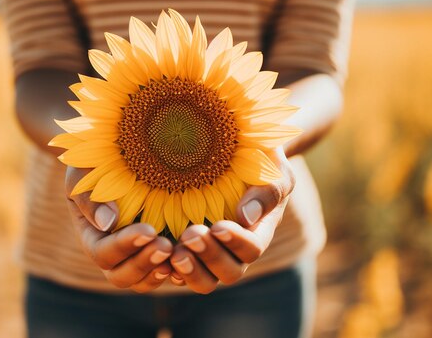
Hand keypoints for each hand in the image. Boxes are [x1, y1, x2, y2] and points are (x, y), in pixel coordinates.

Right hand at [66, 166, 172, 292]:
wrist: (116, 157)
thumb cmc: (95, 161)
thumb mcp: (83, 171)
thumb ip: (89, 196)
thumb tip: (107, 222)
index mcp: (92, 236)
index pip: (102, 253)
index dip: (124, 246)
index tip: (149, 229)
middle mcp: (113, 254)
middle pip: (121, 276)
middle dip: (144, 264)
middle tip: (166, 246)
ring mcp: (136, 257)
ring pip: (144, 281)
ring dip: (160, 271)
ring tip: (179, 254)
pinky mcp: (159, 253)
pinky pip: (167, 275)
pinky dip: (178, 272)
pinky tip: (191, 258)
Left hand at [168, 150, 294, 293]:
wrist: (233, 151)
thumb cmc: (258, 157)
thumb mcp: (271, 166)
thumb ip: (267, 190)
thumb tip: (246, 217)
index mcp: (259, 230)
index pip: (252, 249)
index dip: (236, 242)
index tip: (218, 225)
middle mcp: (236, 249)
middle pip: (230, 272)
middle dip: (210, 256)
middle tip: (190, 235)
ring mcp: (211, 253)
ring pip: (205, 281)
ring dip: (191, 271)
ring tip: (174, 253)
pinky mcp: (188, 251)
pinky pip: (179, 274)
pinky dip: (170, 272)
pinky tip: (160, 259)